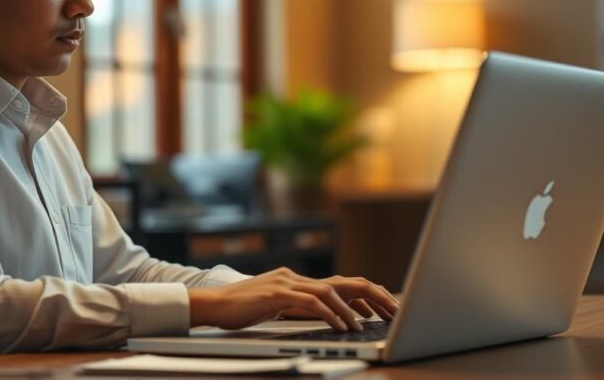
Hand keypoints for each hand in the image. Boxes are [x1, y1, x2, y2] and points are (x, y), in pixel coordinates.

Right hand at [188, 267, 399, 331]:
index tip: (383, 309)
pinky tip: (340, 326)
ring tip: (365, 326)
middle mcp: (295, 277)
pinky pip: (311, 303)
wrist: (212, 303)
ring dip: (351, 310)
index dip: (364, 295)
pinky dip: (329, 314)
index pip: (340, 284)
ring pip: (330, 292)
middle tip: (392, 311)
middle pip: (344, 283)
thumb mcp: (274, 306)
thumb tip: (319, 316)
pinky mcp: (277, 294)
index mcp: (297, 280)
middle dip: (372, 296)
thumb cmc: (240, 309)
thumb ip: (294, 307)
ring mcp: (287, 283)